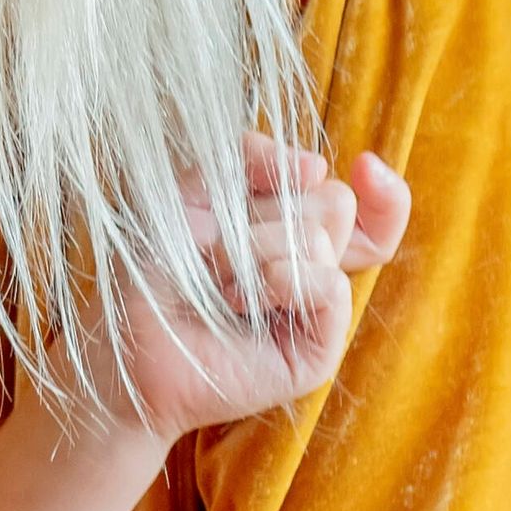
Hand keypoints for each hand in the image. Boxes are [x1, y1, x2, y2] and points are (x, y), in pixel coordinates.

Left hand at [113, 140, 411, 439]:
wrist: (128, 338)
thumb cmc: (154, 269)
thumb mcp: (192, 193)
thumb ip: (247, 160)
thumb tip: (316, 166)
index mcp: (292, 232)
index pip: (362, 205)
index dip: (381, 187)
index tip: (366, 165)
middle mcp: (311, 269)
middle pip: (335, 205)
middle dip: (268, 213)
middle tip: (219, 251)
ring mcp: (317, 311)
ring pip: (321, 238)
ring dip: (254, 250)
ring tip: (218, 283)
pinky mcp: (317, 349)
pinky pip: (330, 287)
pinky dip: (285, 279)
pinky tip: (245, 296)